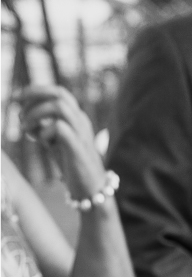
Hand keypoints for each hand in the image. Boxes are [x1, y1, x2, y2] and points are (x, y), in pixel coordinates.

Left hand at [18, 85, 106, 200]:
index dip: (35, 91)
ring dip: (36, 114)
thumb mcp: (54, 140)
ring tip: (25, 129)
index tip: (16, 99)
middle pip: (59, 93)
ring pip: (59, 107)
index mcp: (75, 116)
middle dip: (33, 95)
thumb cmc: (70, 162)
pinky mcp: (78, 147)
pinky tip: (42, 143)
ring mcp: (81, 132)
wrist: (91, 185)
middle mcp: (80, 120)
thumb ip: (43, 126)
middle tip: (17, 109)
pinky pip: (60, 128)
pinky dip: (44, 132)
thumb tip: (22, 115)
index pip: (58, 92)